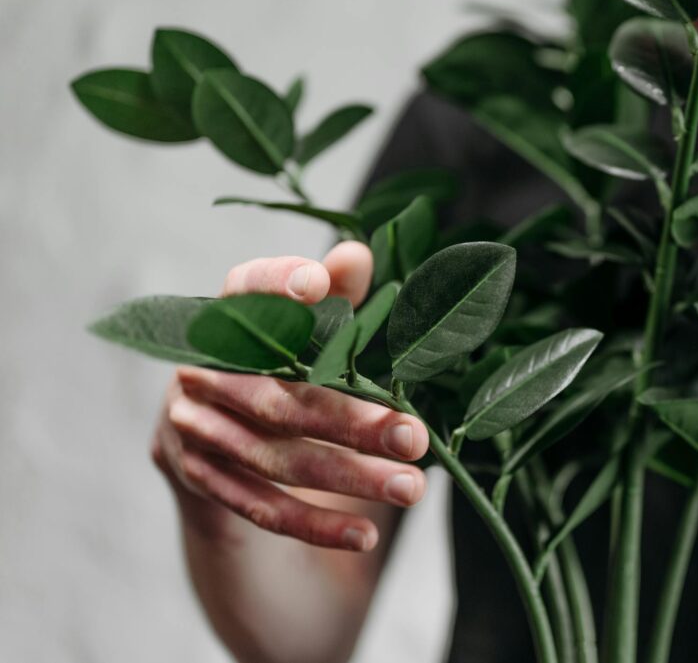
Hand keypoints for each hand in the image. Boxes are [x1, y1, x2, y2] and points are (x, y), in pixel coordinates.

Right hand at [151, 241, 429, 551]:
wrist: (219, 441)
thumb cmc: (284, 366)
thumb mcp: (309, 330)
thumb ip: (335, 296)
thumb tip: (356, 255)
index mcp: (224, 317)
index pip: (243, 291)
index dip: (276, 285)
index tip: (319, 284)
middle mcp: (197, 369)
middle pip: (279, 396)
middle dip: (352, 421)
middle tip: (415, 437)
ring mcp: (190, 428)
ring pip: (275, 458)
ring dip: (349, 477)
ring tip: (411, 487)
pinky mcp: (196, 478)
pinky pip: (260, 507)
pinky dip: (315, 524)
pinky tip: (365, 533)